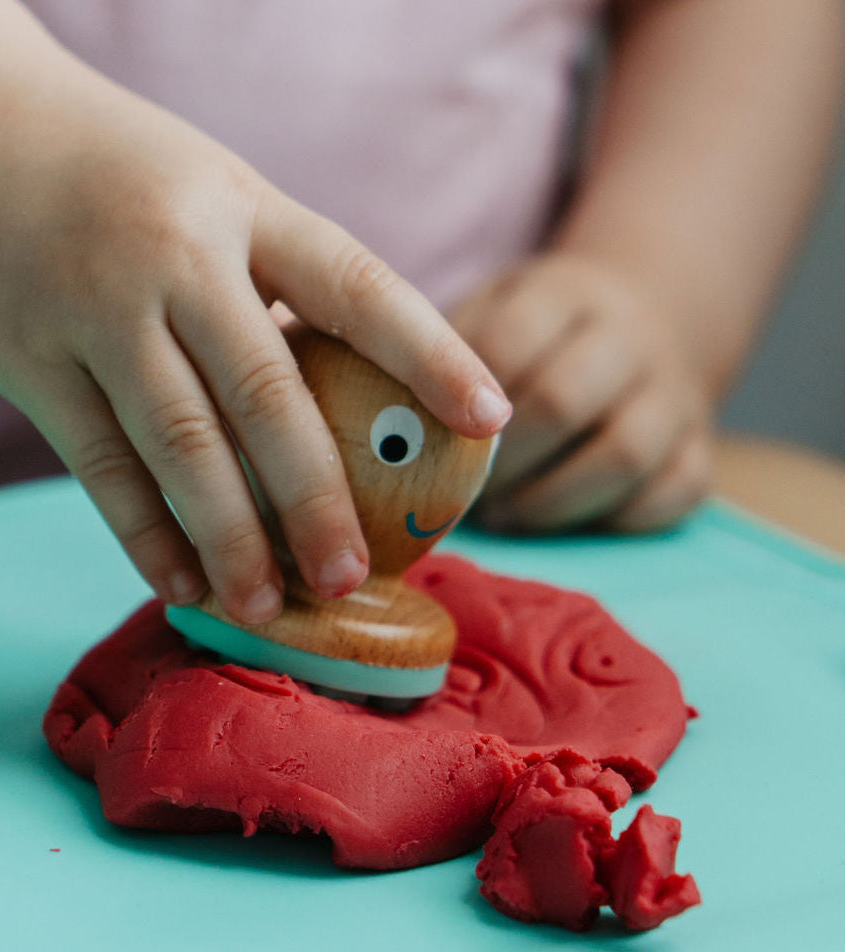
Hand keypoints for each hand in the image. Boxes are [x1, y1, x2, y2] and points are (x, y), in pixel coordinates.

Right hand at [0, 58, 508, 623]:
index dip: (430, 353)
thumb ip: (280, 284)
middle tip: (352, 575)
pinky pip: (101, 468)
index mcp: (244, 208)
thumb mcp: (219, 196)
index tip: (488, 420)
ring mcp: (96, 312)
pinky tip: (185, 585)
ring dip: (230, 538)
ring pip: (180, 445)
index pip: (355, 285)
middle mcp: (175, 260)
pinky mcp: (32, 364)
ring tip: (269, 605)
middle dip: (315, 497)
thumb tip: (358, 395)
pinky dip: (147, 536)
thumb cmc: (126, 179)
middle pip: (265, 395)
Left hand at [450, 253, 711, 531]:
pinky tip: (565, 521)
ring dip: (550, 501)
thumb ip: (445, 351)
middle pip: (562, 400)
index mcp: (564, 293)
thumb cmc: (539, 332)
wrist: (646, 317)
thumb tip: (386, 421)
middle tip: (465, 493)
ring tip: (504, 516)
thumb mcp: (491, 309)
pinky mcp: (702, 446)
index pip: (503, 344)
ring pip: (624, 454)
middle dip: (501, 461)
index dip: (458, 405)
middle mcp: (629, 336)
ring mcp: (675, 393)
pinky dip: (616, 520)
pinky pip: (677, 493)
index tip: (429, 443)